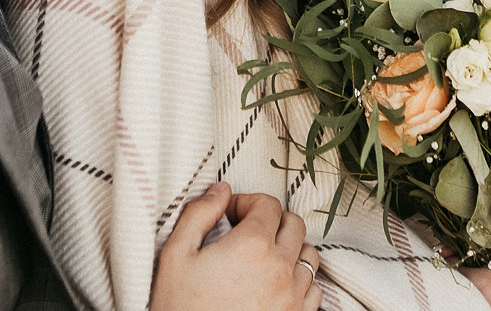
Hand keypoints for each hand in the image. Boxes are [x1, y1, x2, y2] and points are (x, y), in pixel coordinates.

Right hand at [150, 182, 321, 310]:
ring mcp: (293, 296)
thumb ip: (199, 214)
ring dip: (289, 248)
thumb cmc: (180, 308)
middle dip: (271, 220)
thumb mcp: (176, 255)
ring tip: (263, 257)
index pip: (268, 204)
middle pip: (294, 224)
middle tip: (246, 231)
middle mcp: (281, 268)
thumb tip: (220, 191)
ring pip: (309, 255)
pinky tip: (275, 284)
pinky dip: (299, 280)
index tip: (230, 215)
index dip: (247, 202)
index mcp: (253, 246)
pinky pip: (314, 288)